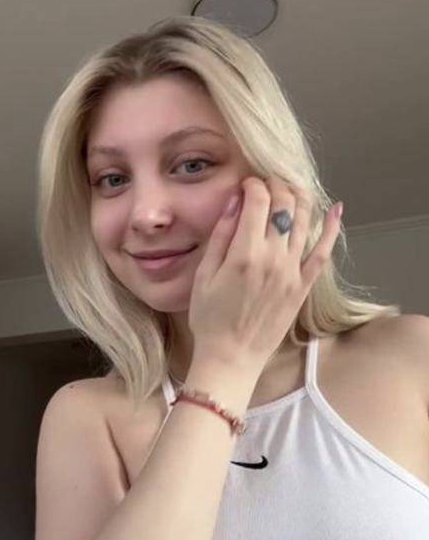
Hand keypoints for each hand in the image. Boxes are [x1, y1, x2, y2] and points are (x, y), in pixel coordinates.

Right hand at [188, 175, 341, 369]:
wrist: (231, 357)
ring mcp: (292, 273)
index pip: (257, 201)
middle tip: (267, 182)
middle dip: (276, 185)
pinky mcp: (303, 287)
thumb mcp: (203, 275)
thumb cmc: (210, 318)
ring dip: (300, 197)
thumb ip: (220, 236)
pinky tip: (335, 210)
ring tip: (291, 187)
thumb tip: (234, 201)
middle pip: (284, 206)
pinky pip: (322, 253)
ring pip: (304, 222)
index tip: (245, 184)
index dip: (252, 184)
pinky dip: (330, 229)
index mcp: (244, 253)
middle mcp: (273, 258)